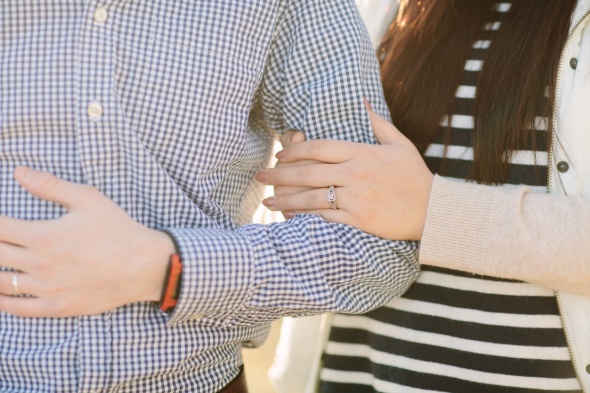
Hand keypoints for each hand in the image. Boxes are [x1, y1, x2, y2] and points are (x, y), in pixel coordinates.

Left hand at [0, 167, 175, 317]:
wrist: (144, 266)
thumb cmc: (118, 230)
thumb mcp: (88, 199)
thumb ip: (51, 186)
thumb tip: (19, 172)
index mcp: (42, 236)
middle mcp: (39, 264)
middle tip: (0, 240)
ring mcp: (47, 289)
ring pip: (1, 282)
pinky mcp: (57, 307)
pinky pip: (18, 308)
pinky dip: (2, 300)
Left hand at [255, 110, 433, 239]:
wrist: (433, 211)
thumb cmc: (415, 176)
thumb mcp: (399, 144)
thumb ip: (377, 123)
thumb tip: (362, 101)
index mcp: (363, 153)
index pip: (320, 147)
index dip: (295, 150)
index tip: (279, 153)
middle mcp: (356, 174)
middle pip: (308, 172)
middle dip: (279, 174)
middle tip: (259, 176)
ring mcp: (356, 198)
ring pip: (311, 197)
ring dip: (285, 200)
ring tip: (266, 201)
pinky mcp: (359, 220)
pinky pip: (325, 217)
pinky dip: (305, 218)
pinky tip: (289, 218)